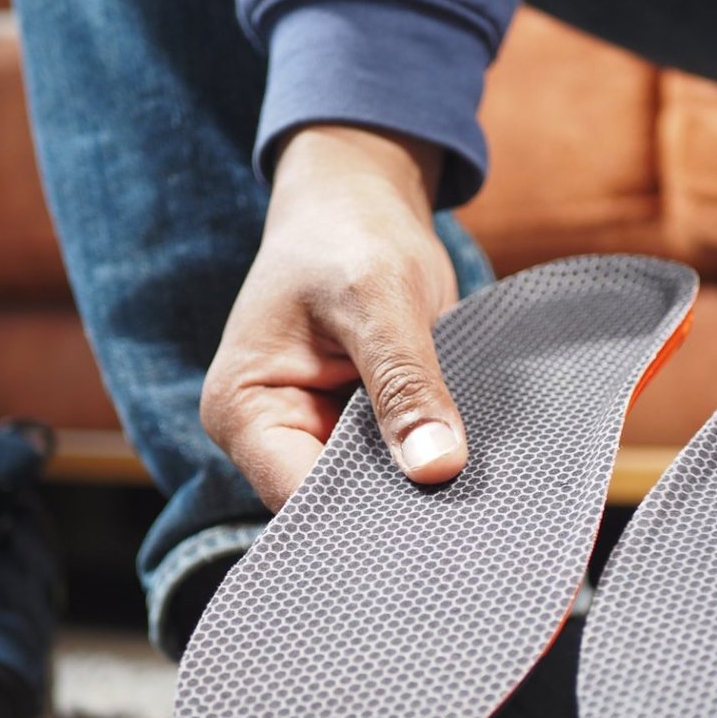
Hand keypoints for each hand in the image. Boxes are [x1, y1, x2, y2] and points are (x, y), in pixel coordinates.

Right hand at [201, 126, 466, 510]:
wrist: (357, 202)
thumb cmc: (350, 235)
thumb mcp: (380, 299)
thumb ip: (405, 384)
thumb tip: (437, 467)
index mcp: (242, 410)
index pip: (298, 499)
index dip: (363, 514)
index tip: (432, 514)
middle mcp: (268, 436)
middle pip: (335, 505)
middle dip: (395, 504)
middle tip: (469, 509)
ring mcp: (313, 436)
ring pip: (371, 492)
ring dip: (418, 484)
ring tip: (474, 487)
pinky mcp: (354, 431)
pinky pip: (394, 466)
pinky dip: (428, 461)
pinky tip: (470, 464)